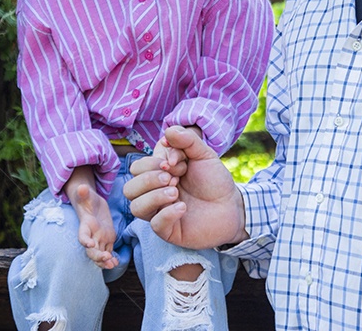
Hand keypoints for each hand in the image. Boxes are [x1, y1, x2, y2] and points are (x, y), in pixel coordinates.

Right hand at [67, 175, 118, 269]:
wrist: (92, 203)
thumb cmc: (87, 198)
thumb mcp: (85, 194)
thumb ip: (83, 192)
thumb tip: (81, 187)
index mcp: (85, 225)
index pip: (82, 235)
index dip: (84, 240)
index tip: (89, 244)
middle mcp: (91, 235)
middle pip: (91, 250)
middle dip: (97, 255)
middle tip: (105, 257)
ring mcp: (99, 239)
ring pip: (100, 254)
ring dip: (104, 261)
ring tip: (112, 264)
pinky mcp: (107, 240)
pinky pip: (108, 252)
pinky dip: (111, 259)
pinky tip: (116, 263)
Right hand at [124, 126, 246, 249]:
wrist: (232, 205)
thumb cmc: (214, 180)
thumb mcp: (203, 154)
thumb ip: (187, 140)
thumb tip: (167, 131)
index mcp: (157, 175)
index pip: (137, 168)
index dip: (153, 163)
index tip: (178, 161)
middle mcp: (153, 194)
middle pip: (129, 188)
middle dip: (148, 180)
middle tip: (173, 178)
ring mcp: (159, 213)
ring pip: (135, 207)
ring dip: (154, 196)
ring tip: (175, 192)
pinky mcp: (169, 230)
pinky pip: (155, 224)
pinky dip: (167, 213)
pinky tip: (183, 207)